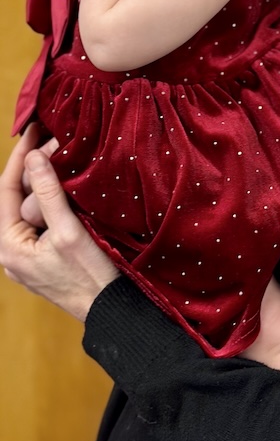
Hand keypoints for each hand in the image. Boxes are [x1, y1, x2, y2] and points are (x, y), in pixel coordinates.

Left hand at [0, 126, 118, 321]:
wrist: (109, 309)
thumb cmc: (89, 274)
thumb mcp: (68, 230)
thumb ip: (48, 193)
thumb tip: (34, 158)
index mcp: (8, 246)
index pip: (5, 190)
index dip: (19, 158)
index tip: (34, 131)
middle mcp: (11, 251)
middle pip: (18, 198)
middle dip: (37, 169)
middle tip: (59, 142)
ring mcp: (27, 255)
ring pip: (32, 208)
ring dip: (47, 183)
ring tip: (65, 158)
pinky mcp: (43, 257)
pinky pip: (43, 221)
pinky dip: (53, 201)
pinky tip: (68, 186)